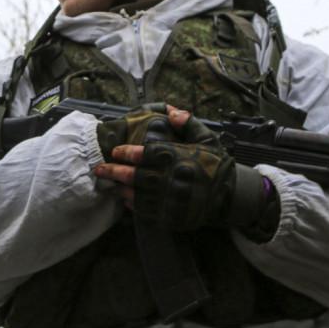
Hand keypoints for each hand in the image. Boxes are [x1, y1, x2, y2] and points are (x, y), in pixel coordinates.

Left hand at [94, 105, 277, 237]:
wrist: (230, 197)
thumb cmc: (214, 165)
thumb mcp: (207, 139)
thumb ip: (188, 124)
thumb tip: (171, 111)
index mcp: (177, 158)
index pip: (145, 154)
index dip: (127, 152)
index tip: (117, 151)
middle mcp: (171, 178)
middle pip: (135, 175)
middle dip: (114, 171)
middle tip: (99, 169)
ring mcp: (170, 199)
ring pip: (137, 194)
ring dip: (121, 188)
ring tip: (110, 183)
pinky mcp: (171, 216)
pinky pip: (146, 211)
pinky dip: (133, 205)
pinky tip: (126, 199)